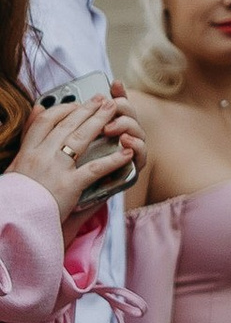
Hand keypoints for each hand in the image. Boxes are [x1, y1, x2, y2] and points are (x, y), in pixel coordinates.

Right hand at [8, 91, 141, 223]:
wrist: (13, 222)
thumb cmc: (15, 197)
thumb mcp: (15, 165)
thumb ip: (28, 138)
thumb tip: (38, 108)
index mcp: (26, 152)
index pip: (45, 120)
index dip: (63, 108)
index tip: (76, 104)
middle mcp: (41, 156)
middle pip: (67, 124)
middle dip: (88, 109)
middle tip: (103, 100)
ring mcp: (55, 170)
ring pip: (81, 138)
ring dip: (100, 121)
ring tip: (115, 111)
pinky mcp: (69, 186)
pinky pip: (95, 169)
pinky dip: (113, 160)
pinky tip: (126, 153)